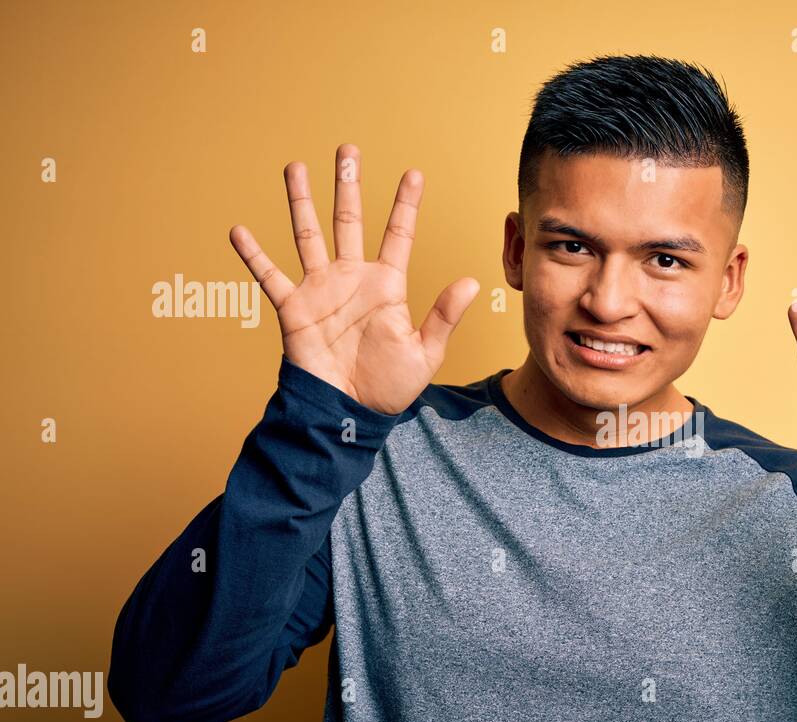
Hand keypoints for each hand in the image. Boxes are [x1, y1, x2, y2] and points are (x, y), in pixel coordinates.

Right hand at [229, 144, 479, 414]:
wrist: (349, 412)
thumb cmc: (388, 387)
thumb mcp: (424, 352)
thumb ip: (444, 316)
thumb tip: (472, 281)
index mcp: (386, 286)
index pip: (398, 235)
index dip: (405, 205)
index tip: (413, 173)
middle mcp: (352, 279)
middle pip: (349, 221)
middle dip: (349, 185)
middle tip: (348, 149)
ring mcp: (321, 290)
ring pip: (308, 234)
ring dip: (302, 201)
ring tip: (295, 167)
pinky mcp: (293, 308)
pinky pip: (269, 277)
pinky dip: (253, 255)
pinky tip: (239, 230)